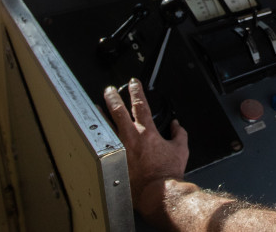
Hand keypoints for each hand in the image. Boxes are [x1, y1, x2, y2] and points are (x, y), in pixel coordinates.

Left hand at [103, 78, 188, 216]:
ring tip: (95, 107)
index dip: (136, 91)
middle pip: (117, 111)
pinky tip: (95, 134)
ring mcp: (120, 149)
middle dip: (113, 97)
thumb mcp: (180, 150)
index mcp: (147, 132)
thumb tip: (176, 126)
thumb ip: (179, 134)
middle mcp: (131, 138)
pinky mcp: (114, 161)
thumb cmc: (167, 174)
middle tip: (109, 90)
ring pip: (106, 127)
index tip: (133, 83)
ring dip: (100, 115)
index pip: (140, 104)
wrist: (158, 192)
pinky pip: (104, 145)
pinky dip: (99, 137)